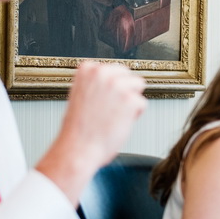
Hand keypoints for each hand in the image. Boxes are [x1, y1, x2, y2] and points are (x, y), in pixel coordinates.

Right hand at [36, 62, 146, 204]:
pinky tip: (118, 123)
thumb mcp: (81, 94)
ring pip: (138, 85)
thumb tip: (114, 79)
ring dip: (131, 101)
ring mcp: (117, 85)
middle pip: (128, 75)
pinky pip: (142, 104)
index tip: (102, 100)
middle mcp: (102, 72)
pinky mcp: (130, 100)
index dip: (111, 87)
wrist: (77, 150)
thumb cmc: (79, 129)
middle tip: (110, 110)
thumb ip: (96, 83)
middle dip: (124, 91)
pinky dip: (134, 116)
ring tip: (114, 115)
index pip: (113, 69)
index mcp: (87, 69)